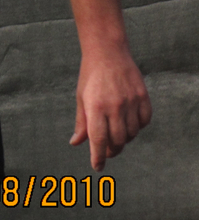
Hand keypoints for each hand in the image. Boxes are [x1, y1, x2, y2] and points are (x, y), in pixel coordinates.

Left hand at [70, 44, 151, 169]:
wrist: (108, 52)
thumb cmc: (90, 77)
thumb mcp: (81, 98)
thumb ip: (81, 123)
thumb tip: (76, 143)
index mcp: (95, 107)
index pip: (98, 140)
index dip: (98, 156)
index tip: (97, 167)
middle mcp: (114, 106)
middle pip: (117, 141)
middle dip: (111, 150)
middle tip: (107, 151)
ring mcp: (130, 102)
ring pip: (131, 134)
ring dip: (124, 139)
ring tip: (116, 134)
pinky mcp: (143, 97)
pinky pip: (144, 122)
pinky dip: (137, 127)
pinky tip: (129, 123)